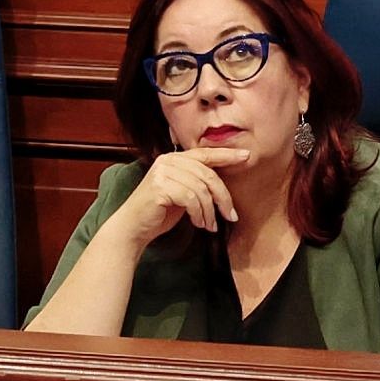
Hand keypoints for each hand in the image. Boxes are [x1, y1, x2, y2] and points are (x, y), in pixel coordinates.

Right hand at [110, 148, 249, 245]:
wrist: (134, 226)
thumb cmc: (160, 211)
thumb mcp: (183, 192)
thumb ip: (197, 182)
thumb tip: (223, 183)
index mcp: (173, 159)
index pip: (205, 154)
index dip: (227, 155)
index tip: (246, 156)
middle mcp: (167, 161)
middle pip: (208, 175)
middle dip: (223, 197)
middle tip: (230, 216)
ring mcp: (162, 173)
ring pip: (201, 189)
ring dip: (210, 211)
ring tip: (209, 225)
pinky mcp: (160, 187)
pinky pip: (191, 199)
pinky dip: (199, 214)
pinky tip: (198, 224)